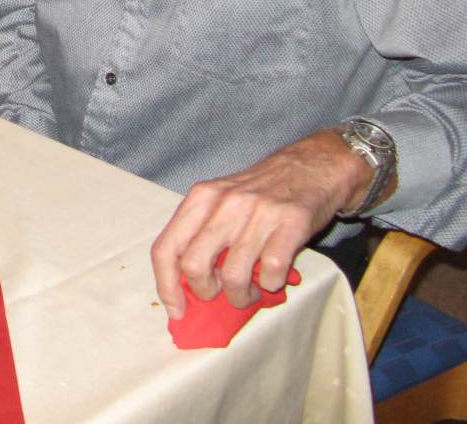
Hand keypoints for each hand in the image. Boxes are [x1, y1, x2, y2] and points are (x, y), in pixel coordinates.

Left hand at [150, 129, 372, 317]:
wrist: (311, 167)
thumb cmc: (261, 192)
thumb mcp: (221, 201)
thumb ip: (202, 234)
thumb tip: (186, 286)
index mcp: (200, 198)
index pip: (166, 247)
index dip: (166, 285)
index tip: (176, 310)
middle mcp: (223, 203)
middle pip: (194, 266)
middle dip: (205, 292)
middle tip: (220, 294)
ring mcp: (257, 213)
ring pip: (233, 275)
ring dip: (240, 296)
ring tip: (250, 291)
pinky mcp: (290, 224)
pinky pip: (270, 272)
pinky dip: (270, 284)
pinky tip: (273, 277)